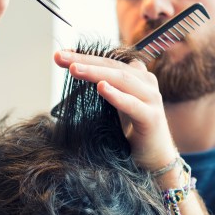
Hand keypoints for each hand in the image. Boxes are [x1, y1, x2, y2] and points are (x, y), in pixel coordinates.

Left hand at [54, 50, 176, 170]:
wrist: (154, 159)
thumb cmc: (131, 130)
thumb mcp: (114, 104)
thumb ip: (103, 85)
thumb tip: (76, 69)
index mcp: (136, 76)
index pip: (107, 60)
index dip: (84, 55)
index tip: (60, 54)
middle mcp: (146, 82)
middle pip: (112, 65)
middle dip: (84, 60)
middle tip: (60, 57)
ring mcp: (151, 98)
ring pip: (121, 79)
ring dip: (96, 73)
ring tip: (75, 69)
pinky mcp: (152, 117)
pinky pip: (132, 104)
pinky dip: (116, 95)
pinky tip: (101, 88)